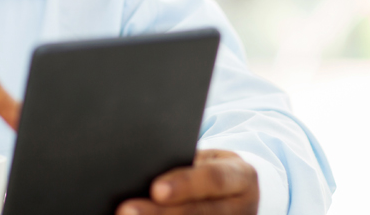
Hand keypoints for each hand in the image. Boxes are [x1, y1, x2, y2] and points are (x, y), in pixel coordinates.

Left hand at [117, 149, 258, 214]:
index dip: (185, 184)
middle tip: (127, 210)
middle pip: (200, 213)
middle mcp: (242, 207)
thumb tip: (140, 170)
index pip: (214, 179)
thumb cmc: (209, 170)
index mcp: (241, 177)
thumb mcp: (207, 160)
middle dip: (161, 213)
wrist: (234, 192)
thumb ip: (183, 164)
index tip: (155, 189)